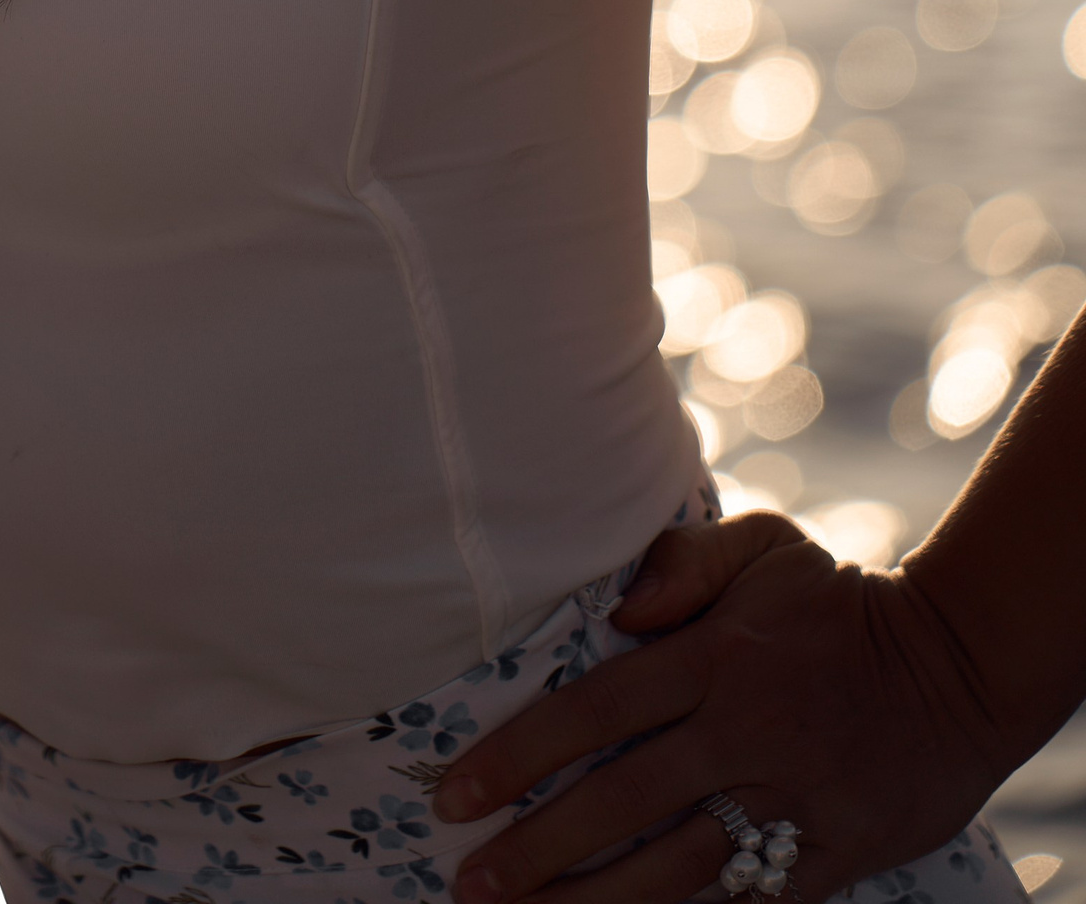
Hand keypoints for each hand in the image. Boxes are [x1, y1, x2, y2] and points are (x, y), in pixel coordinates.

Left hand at [431, 515, 1011, 903]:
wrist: (960, 668)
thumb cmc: (838, 603)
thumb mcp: (766, 547)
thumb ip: (684, 562)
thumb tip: (618, 609)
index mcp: (715, 658)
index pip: (595, 711)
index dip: (520, 755)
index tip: (456, 792)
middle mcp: (743, 733)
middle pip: (621, 801)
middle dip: (538, 849)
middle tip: (467, 882)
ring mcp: (788, 800)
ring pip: (673, 866)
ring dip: (593, 900)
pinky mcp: (830, 854)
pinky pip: (746, 899)